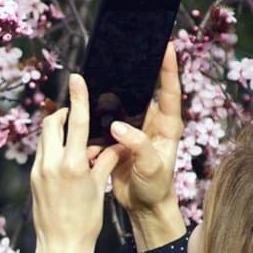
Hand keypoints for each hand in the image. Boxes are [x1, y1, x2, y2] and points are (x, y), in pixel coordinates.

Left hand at [29, 72, 124, 252]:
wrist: (61, 247)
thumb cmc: (85, 222)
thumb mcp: (99, 188)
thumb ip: (104, 162)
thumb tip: (115, 145)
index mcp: (73, 165)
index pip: (77, 122)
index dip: (78, 98)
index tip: (76, 78)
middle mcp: (52, 163)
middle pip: (53, 123)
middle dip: (64, 113)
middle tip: (77, 114)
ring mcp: (39, 171)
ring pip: (45, 137)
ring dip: (57, 130)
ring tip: (75, 139)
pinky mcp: (33, 179)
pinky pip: (42, 153)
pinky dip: (53, 148)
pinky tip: (67, 158)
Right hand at [107, 42, 182, 216]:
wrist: (143, 207)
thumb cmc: (156, 187)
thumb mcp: (152, 167)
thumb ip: (137, 145)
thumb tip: (116, 127)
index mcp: (167, 126)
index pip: (170, 92)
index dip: (168, 68)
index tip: (166, 46)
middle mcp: (151, 123)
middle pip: (140, 93)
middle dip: (128, 77)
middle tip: (118, 55)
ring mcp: (133, 130)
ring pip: (118, 108)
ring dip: (105, 102)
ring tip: (92, 87)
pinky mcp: (116, 140)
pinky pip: (103, 125)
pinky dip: (93, 123)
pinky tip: (83, 116)